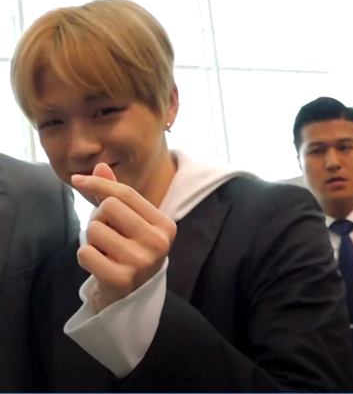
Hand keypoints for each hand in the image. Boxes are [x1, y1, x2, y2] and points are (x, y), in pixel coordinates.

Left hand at [72, 163, 175, 312]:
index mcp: (165, 225)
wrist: (132, 296)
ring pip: (94, 229)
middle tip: (107, 234)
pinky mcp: (121, 279)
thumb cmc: (131, 250)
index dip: (99, 184)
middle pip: (109, 207)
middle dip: (99, 217)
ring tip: (105, 250)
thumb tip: (100, 166)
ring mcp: (141, 262)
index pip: (126, 194)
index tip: (77, 180)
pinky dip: (85, 256)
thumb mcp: (130, 221)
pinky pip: (85, 253)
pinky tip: (99, 264)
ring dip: (91, 239)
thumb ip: (116, 194)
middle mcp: (158, 243)